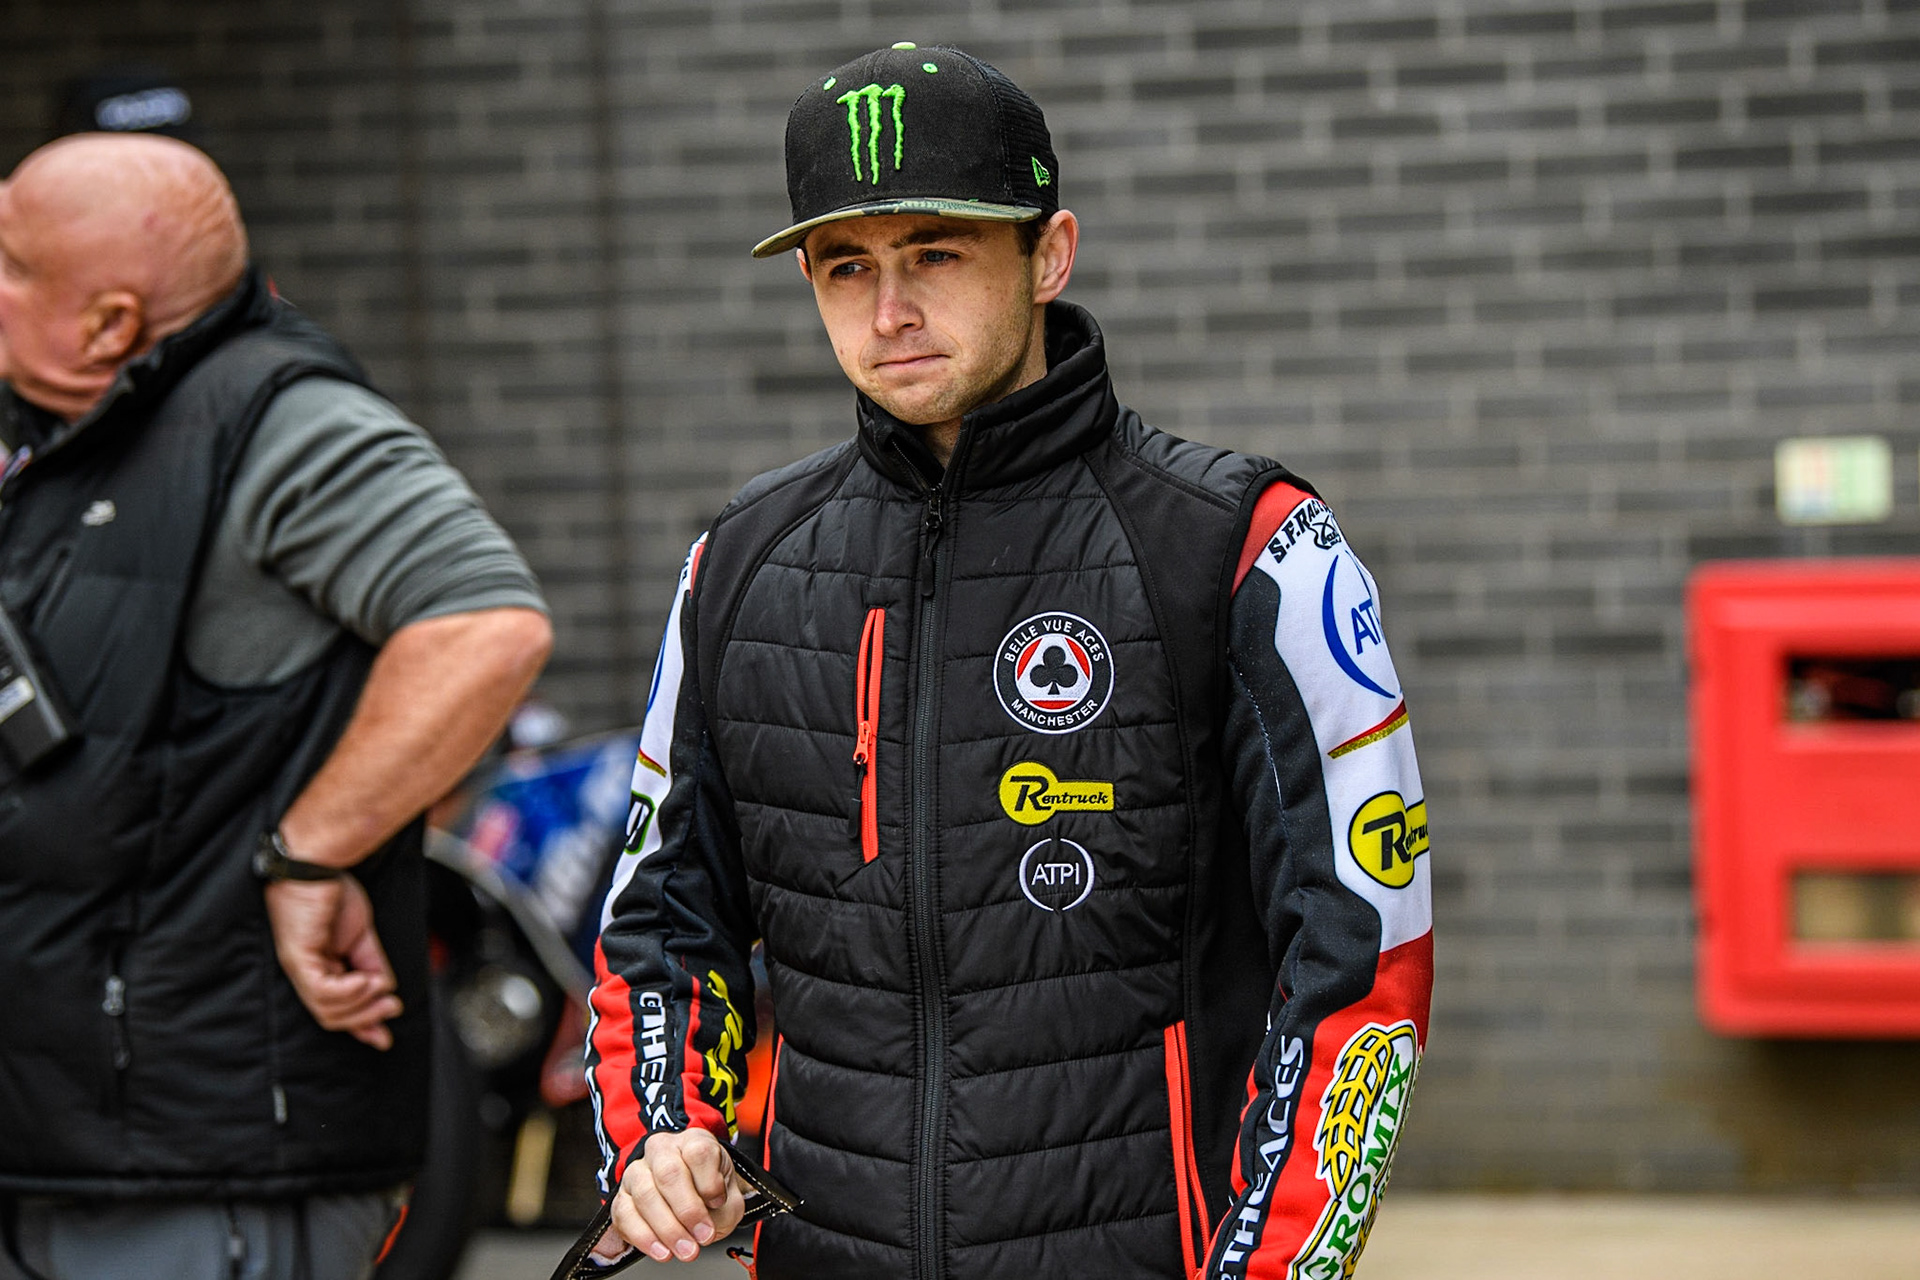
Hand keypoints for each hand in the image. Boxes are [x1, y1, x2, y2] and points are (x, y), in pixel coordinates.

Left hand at [263, 874, 401, 1049]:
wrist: (318, 861)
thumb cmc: (333, 890)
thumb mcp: (362, 935)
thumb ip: (372, 963)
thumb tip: (386, 990)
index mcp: (320, 968)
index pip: (336, 1009)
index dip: (360, 1025)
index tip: (383, 1038)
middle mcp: (304, 972)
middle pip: (331, 1016)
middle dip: (365, 1018)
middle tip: (391, 1008)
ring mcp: (298, 966)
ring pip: (327, 1009)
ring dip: (361, 1005)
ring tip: (381, 990)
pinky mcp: (297, 957)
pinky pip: (323, 991)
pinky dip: (349, 993)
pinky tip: (366, 981)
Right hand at [595, 1128, 746, 1262]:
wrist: (695, 1205)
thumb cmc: (711, 1196)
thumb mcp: (729, 1198)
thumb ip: (722, 1209)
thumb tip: (704, 1225)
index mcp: (693, 1141)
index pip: (698, 1152)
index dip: (709, 1182)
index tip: (718, 1203)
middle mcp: (662, 1150)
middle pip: (669, 1173)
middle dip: (687, 1211)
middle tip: (703, 1237)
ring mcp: (637, 1171)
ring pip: (645, 1194)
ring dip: (667, 1228)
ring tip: (686, 1249)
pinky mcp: (622, 1196)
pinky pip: (625, 1215)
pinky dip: (644, 1237)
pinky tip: (662, 1251)